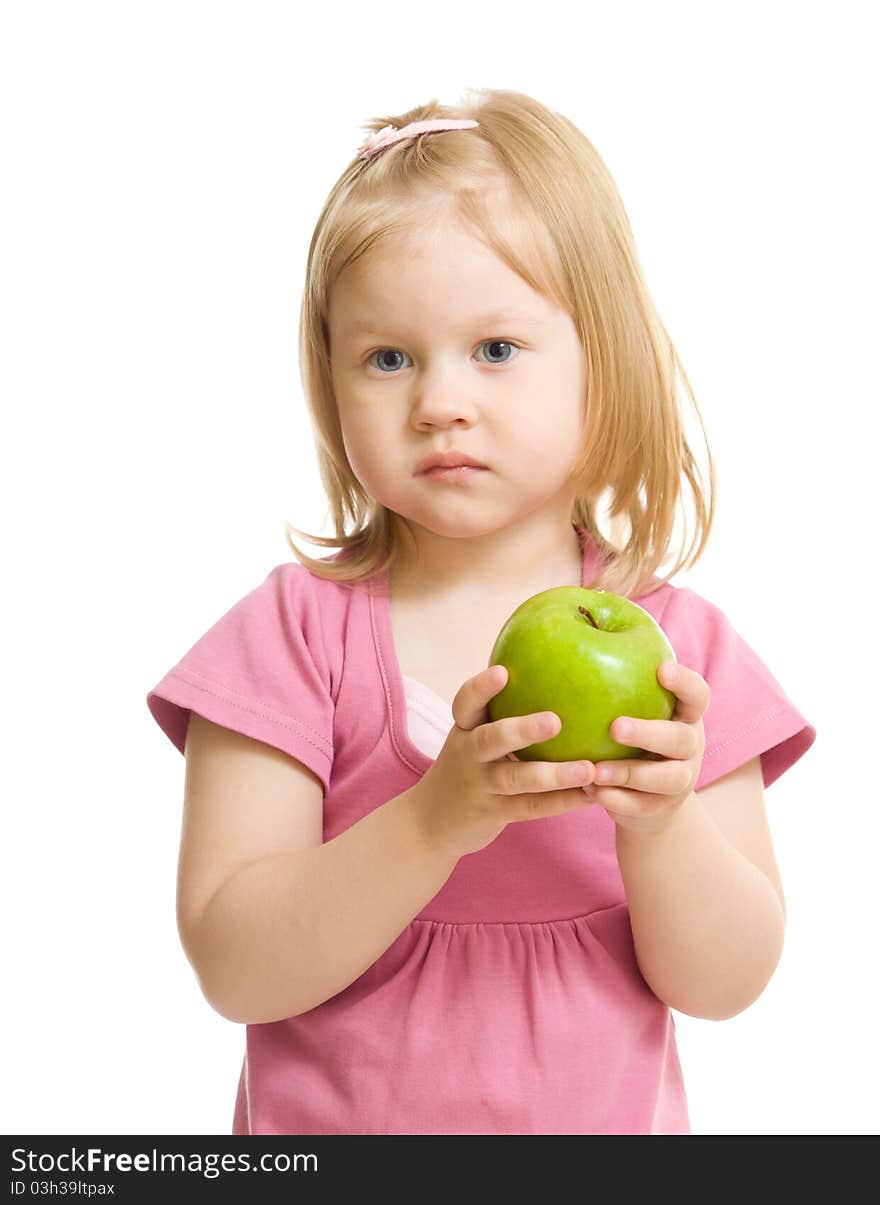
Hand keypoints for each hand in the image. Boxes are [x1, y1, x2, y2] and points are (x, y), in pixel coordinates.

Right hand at [409, 664, 598, 860]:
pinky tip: (590, 795)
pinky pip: (529, 807)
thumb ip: (499, 710)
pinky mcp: (492, 813)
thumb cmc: (467, 765)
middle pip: (490, 740)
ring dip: (554, 775)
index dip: (481, 687)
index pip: (465, 703)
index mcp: (464, 729)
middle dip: (522, 731)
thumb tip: (549, 666)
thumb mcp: (471, 736)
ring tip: (588, 769)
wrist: (429, 820)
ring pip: (515, 779)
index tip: (502, 671)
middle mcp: (468, 755)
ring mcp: (479, 785)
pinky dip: (560, 802)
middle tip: (555, 721)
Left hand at [584, 661, 709, 834]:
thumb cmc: (628, 735)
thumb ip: (615, 676)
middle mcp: (690, 745)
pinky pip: (643, 807)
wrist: (646, 798)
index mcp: (684, 714)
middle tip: (616, 727)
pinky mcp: (662, 809)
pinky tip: (591, 792)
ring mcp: (680, 779)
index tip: (661, 669)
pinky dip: (618, 801)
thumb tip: (580, 618)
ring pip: (665, 778)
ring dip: (630, 774)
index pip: (698, 694)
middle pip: (680, 739)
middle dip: (650, 732)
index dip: (684, 682)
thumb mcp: (630, 704)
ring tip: (595, 771)